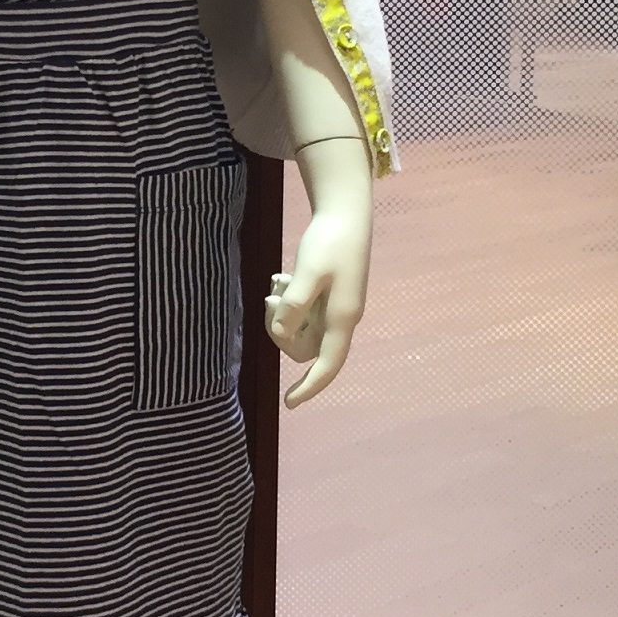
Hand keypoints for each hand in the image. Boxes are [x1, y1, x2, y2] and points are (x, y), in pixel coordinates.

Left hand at [265, 150, 370, 406]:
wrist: (346, 213)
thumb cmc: (330, 242)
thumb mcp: (308, 272)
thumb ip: (295, 305)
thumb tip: (283, 334)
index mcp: (341, 318)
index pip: (327, 365)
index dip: (309, 387)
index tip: (288, 403)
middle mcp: (340, 318)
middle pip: (305, 347)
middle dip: (282, 332)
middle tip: (271, 300)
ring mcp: (334, 307)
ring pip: (301, 328)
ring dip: (283, 312)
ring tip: (278, 282)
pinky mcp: (327, 294)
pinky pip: (302, 310)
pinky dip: (288, 299)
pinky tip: (283, 277)